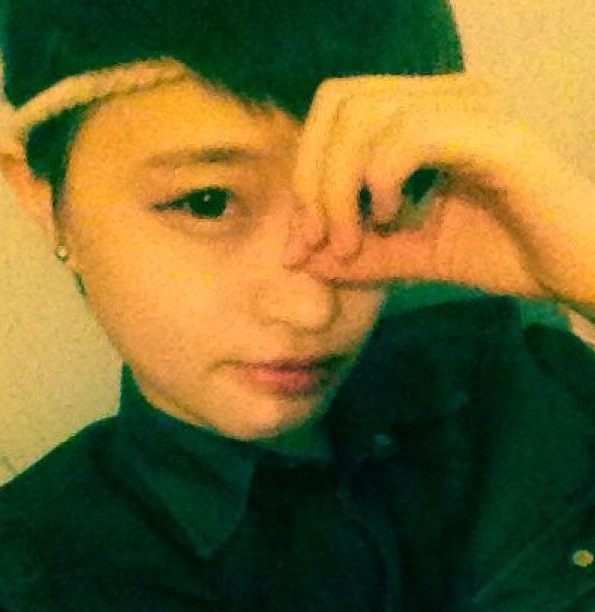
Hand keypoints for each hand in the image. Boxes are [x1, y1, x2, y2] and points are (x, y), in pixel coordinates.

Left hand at [284, 73, 594, 303]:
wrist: (570, 267)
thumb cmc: (497, 251)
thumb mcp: (406, 253)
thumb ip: (353, 251)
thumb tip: (294, 256)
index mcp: (420, 113)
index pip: (333, 110)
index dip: (304, 173)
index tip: (304, 240)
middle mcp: (442, 95)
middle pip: (338, 102)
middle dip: (313, 179)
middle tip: (323, 238)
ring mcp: (469, 107)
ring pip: (364, 115)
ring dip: (342, 186)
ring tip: (359, 235)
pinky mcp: (492, 133)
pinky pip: (409, 134)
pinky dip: (382, 179)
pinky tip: (398, 215)